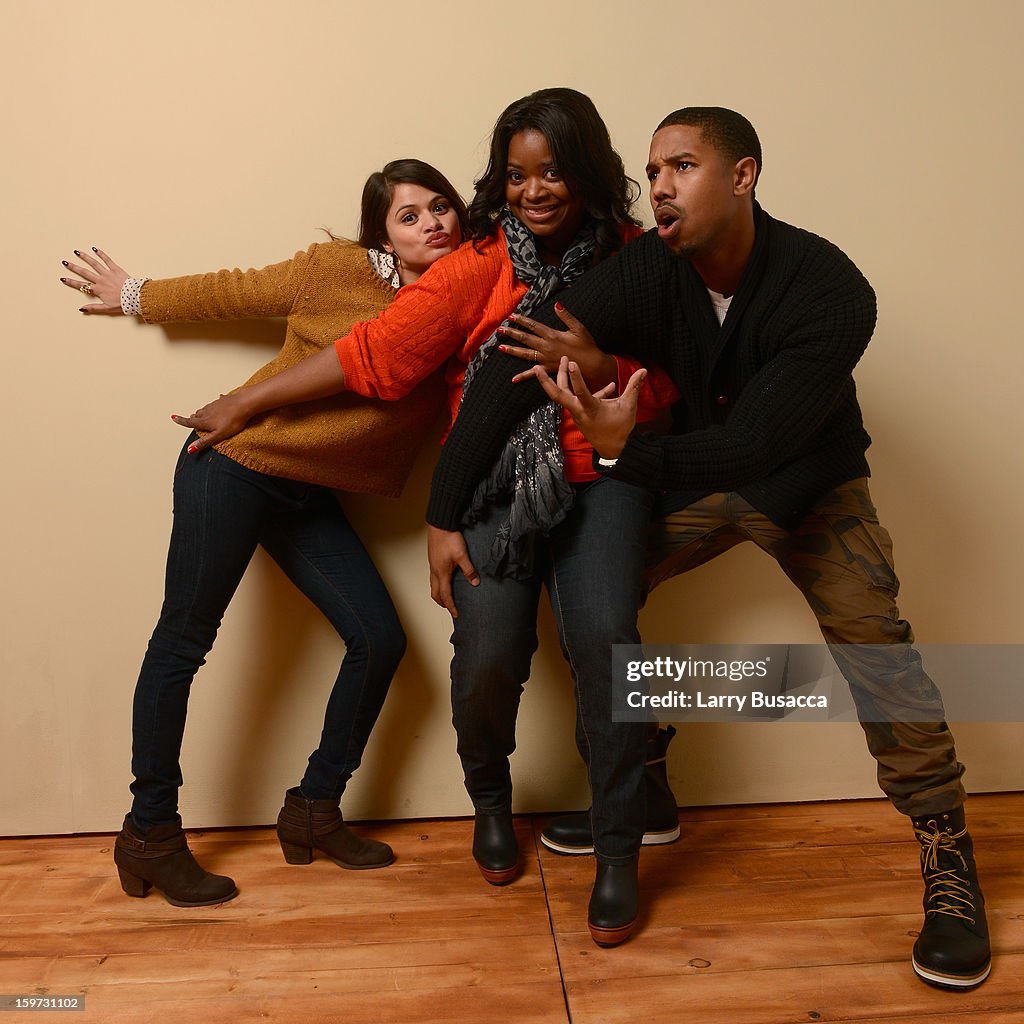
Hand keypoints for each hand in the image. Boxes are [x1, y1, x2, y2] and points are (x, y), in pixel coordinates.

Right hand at [60, 247, 129, 314]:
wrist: (136, 297)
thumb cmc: (123, 304)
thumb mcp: (107, 308)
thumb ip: (93, 308)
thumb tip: (81, 309)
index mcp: (98, 290)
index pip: (81, 286)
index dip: (71, 282)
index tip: (63, 278)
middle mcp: (100, 280)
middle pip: (84, 272)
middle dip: (73, 267)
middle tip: (65, 262)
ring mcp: (108, 273)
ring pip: (94, 264)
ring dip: (85, 257)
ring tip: (77, 252)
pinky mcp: (116, 269)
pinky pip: (107, 260)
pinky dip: (101, 254)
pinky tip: (94, 248)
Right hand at [171, 392, 253, 452]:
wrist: (244, 404)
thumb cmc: (233, 421)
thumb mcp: (218, 435)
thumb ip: (204, 442)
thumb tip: (189, 450)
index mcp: (205, 421)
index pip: (189, 422)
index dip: (181, 421)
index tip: (173, 417)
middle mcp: (207, 411)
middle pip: (197, 415)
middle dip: (193, 418)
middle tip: (189, 419)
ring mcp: (215, 405)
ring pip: (205, 408)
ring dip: (202, 412)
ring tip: (200, 413)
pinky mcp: (224, 400)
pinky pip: (218, 402)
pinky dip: (216, 404)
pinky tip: (219, 400)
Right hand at [427, 525, 479, 617]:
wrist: (440, 525)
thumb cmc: (449, 538)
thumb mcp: (462, 555)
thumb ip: (469, 570)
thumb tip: (475, 583)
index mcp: (442, 573)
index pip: (445, 595)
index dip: (451, 606)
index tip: (456, 614)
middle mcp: (435, 571)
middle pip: (435, 593)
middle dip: (442, 603)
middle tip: (450, 608)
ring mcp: (433, 565)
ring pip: (433, 585)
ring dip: (439, 594)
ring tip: (447, 597)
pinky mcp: (433, 560)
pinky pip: (433, 577)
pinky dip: (438, 584)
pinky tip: (445, 580)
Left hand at [497, 303, 616, 389]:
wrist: (593, 365)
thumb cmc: (587, 345)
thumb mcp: (578, 327)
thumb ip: (566, 316)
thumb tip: (556, 304)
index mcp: (553, 335)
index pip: (533, 326)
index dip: (522, 320)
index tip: (512, 316)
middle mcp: (546, 347)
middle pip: (525, 339)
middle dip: (512, 333)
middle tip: (500, 329)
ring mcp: (546, 359)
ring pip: (525, 354)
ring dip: (512, 350)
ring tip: (500, 347)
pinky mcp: (548, 369)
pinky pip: (534, 373)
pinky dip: (523, 376)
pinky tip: (513, 379)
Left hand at [534, 357, 644, 459]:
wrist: (614, 449)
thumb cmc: (621, 429)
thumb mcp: (628, 407)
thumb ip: (634, 387)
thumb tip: (644, 370)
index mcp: (591, 410)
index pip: (581, 392)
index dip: (577, 378)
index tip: (572, 363)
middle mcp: (579, 411)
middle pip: (557, 395)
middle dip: (547, 381)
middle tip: (539, 367)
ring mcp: (577, 413)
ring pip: (563, 395)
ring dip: (562, 379)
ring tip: (566, 362)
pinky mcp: (579, 414)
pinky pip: (576, 399)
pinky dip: (583, 390)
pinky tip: (609, 387)